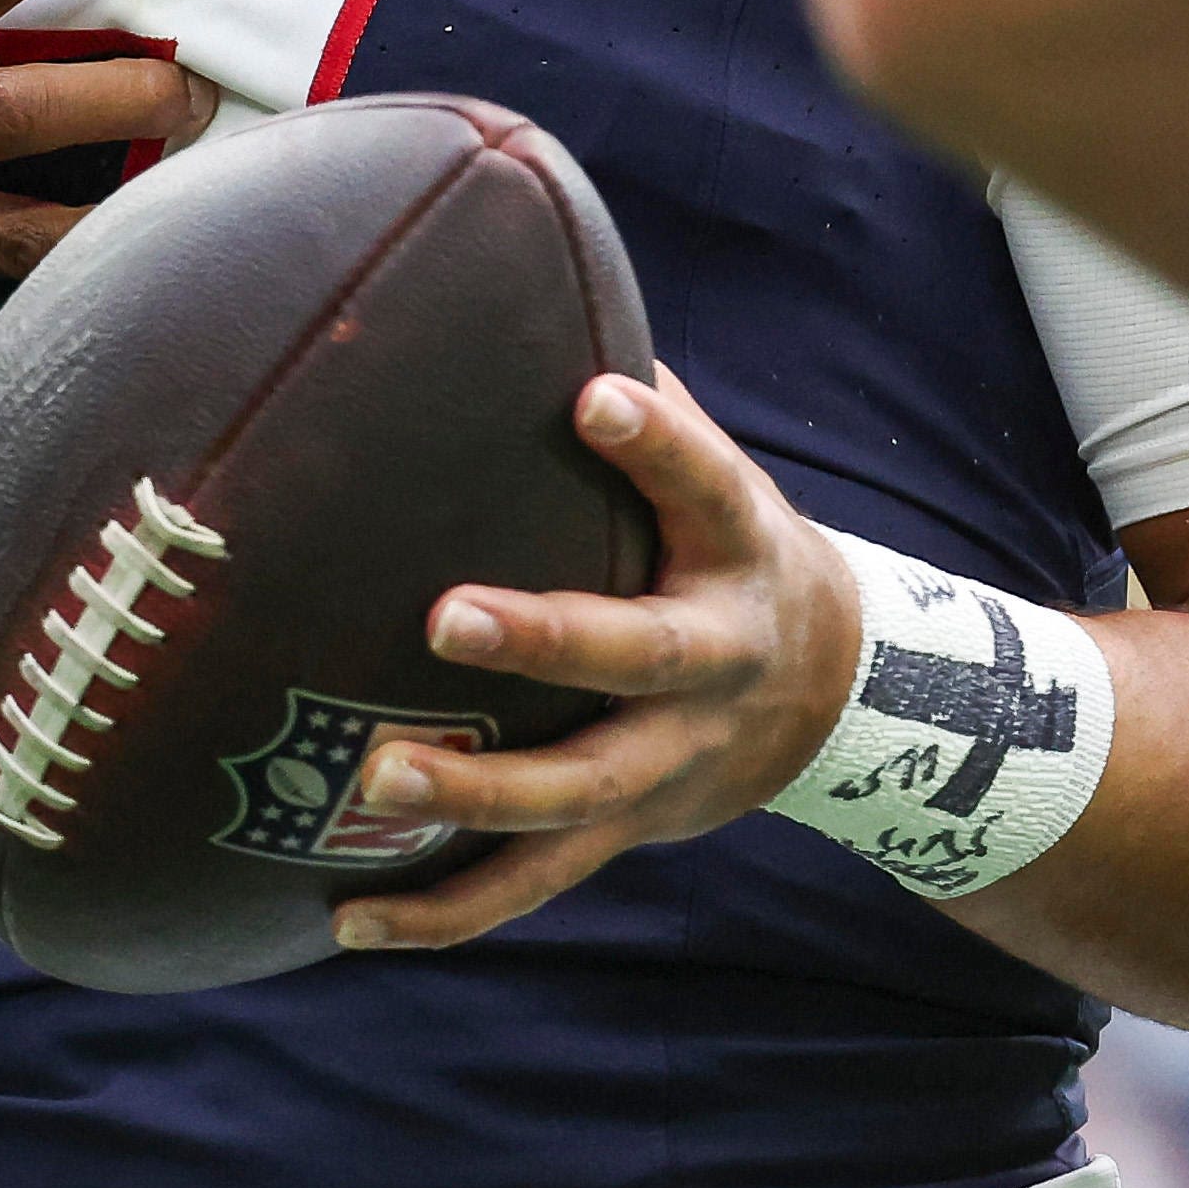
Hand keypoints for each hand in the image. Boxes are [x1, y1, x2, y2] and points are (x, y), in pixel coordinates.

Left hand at [325, 367, 864, 951]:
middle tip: (443, 617)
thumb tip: (521, 269)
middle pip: (634, 656)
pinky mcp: (624, 832)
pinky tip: (346, 918)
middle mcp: (711, 664)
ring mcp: (668, 764)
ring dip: (475, 797)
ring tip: (375, 778)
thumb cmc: (724, 550)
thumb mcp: (713, 476)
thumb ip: (637, 398)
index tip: (596, 396)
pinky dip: (441, 909)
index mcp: (735, 554)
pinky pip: (530, 885)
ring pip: (575, 793)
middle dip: (544, 640)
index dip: (658, 442)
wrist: (842, 705)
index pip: (707, 485)